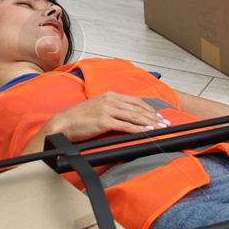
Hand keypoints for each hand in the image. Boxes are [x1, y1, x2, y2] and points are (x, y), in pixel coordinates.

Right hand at [46, 92, 170, 142]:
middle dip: (154, 116)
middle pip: (138, 108)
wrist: (62, 124)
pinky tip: (146, 132)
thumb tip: (125, 116)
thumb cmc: (78, 119)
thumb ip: (111, 109)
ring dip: (150, 123)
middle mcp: (110, 100)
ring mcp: (107, 110)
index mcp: (109, 96)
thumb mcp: (96, 108)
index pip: (135, 101)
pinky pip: (125, 126)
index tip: (158, 116)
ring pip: (134, 116)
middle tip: (165, 123)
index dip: (149, 109)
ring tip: (160, 128)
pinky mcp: (104, 121)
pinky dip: (138, 129)